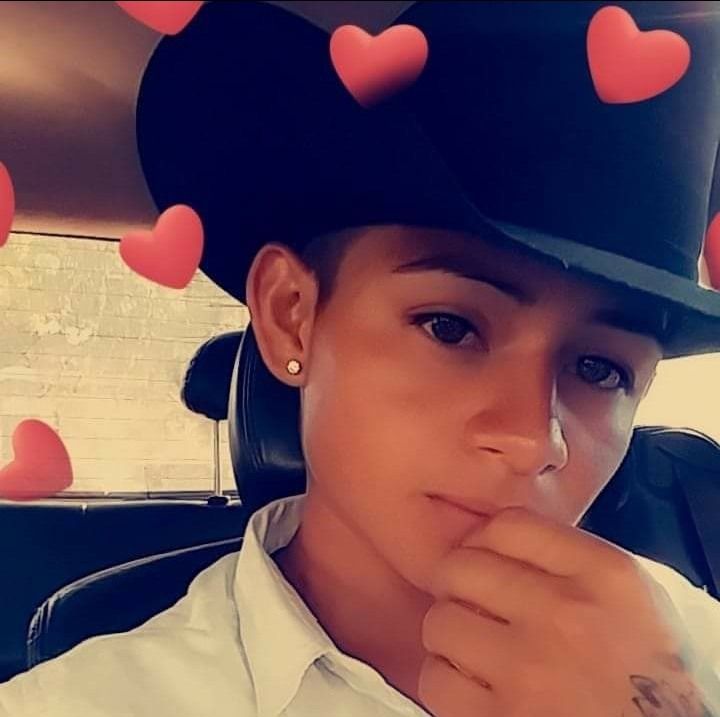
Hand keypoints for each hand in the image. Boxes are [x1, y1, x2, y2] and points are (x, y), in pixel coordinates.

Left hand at [418, 507, 714, 716]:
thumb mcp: (636, 603)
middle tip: (468, 604)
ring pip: (440, 621)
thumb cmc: (648, 680)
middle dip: (456, 585)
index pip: (508, 524)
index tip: (482, 559)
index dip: (483, 540)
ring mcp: (530, 669)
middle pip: (462, 566)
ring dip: (449, 636)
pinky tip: (472, 687)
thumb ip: (574, 562)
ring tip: (473, 650)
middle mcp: (566, 615)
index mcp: (604, 577)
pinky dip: (446, 683)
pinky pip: (436, 679)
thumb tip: (501, 537)